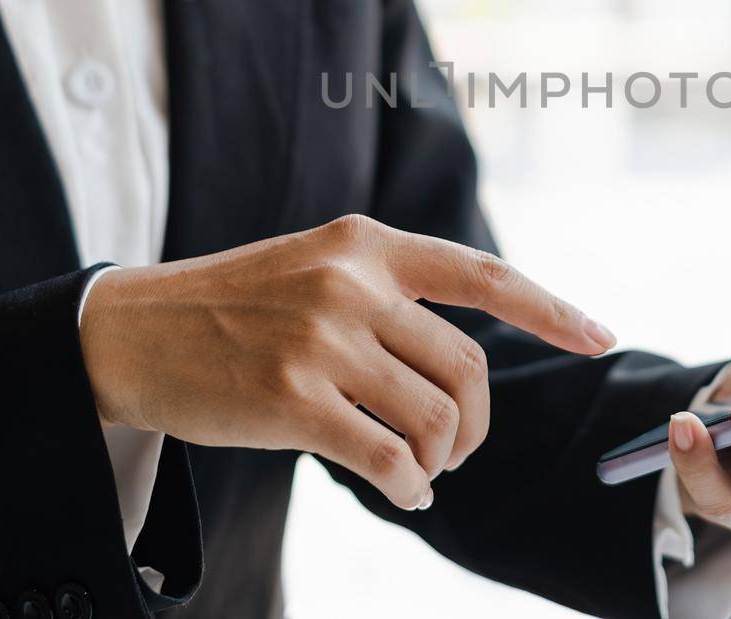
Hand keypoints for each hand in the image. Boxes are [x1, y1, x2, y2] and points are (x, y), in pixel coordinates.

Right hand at [79, 214, 614, 510]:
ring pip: (432, 417)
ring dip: (438, 459)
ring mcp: (322, 340)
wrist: (130, 330)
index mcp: (367, 242)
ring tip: (418, 470)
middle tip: (453, 450)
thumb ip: (385, 295)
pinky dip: (408, 484)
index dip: (551, 309)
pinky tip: (401, 488)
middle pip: (466, 367)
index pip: (481, 274)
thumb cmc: (231, 307)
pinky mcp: (292, 399)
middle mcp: (353, 282)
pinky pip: (387, 457)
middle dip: (472, 422)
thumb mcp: (314, 268)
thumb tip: (456, 377)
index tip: (600, 336)